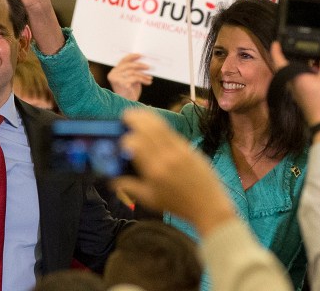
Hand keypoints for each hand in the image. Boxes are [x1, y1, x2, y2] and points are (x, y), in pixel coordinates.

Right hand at [107, 53, 152, 100]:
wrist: (127, 104)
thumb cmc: (129, 92)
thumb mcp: (130, 79)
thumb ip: (133, 70)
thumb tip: (143, 62)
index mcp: (114, 72)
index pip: (123, 61)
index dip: (132, 57)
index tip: (141, 55)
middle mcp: (113, 74)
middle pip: (128, 66)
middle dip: (140, 65)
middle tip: (148, 67)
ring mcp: (116, 79)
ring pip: (133, 72)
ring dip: (143, 75)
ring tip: (150, 78)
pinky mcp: (122, 84)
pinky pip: (135, 79)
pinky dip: (143, 80)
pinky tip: (148, 82)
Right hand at [112, 110, 235, 235]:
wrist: (208, 206)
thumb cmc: (177, 205)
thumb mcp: (149, 200)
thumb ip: (129, 187)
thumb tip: (111, 180)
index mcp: (154, 171)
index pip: (135, 144)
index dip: (125, 140)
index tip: (121, 142)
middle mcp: (166, 157)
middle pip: (147, 128)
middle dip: (133, 119)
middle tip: (125, 117)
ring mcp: (179, 150)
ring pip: (159, 125)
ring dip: (145, 116)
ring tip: (136, 114)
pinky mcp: (188, 147)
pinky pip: (170, 131)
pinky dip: (159, 123)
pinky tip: (152, 122)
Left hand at [270, 42, 319, 128]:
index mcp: (293, 77)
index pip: (279, 60)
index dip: (276, 50)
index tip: (276, 42)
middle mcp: (290, 83)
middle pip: (284, 66)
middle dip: (286, 56)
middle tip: (290, 47)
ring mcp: (294, 90)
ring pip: (291, 73)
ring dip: (296, 64)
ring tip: (305, 57)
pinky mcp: (300, 95)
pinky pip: (298, 80)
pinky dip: (302, 73)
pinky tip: (313, 71)